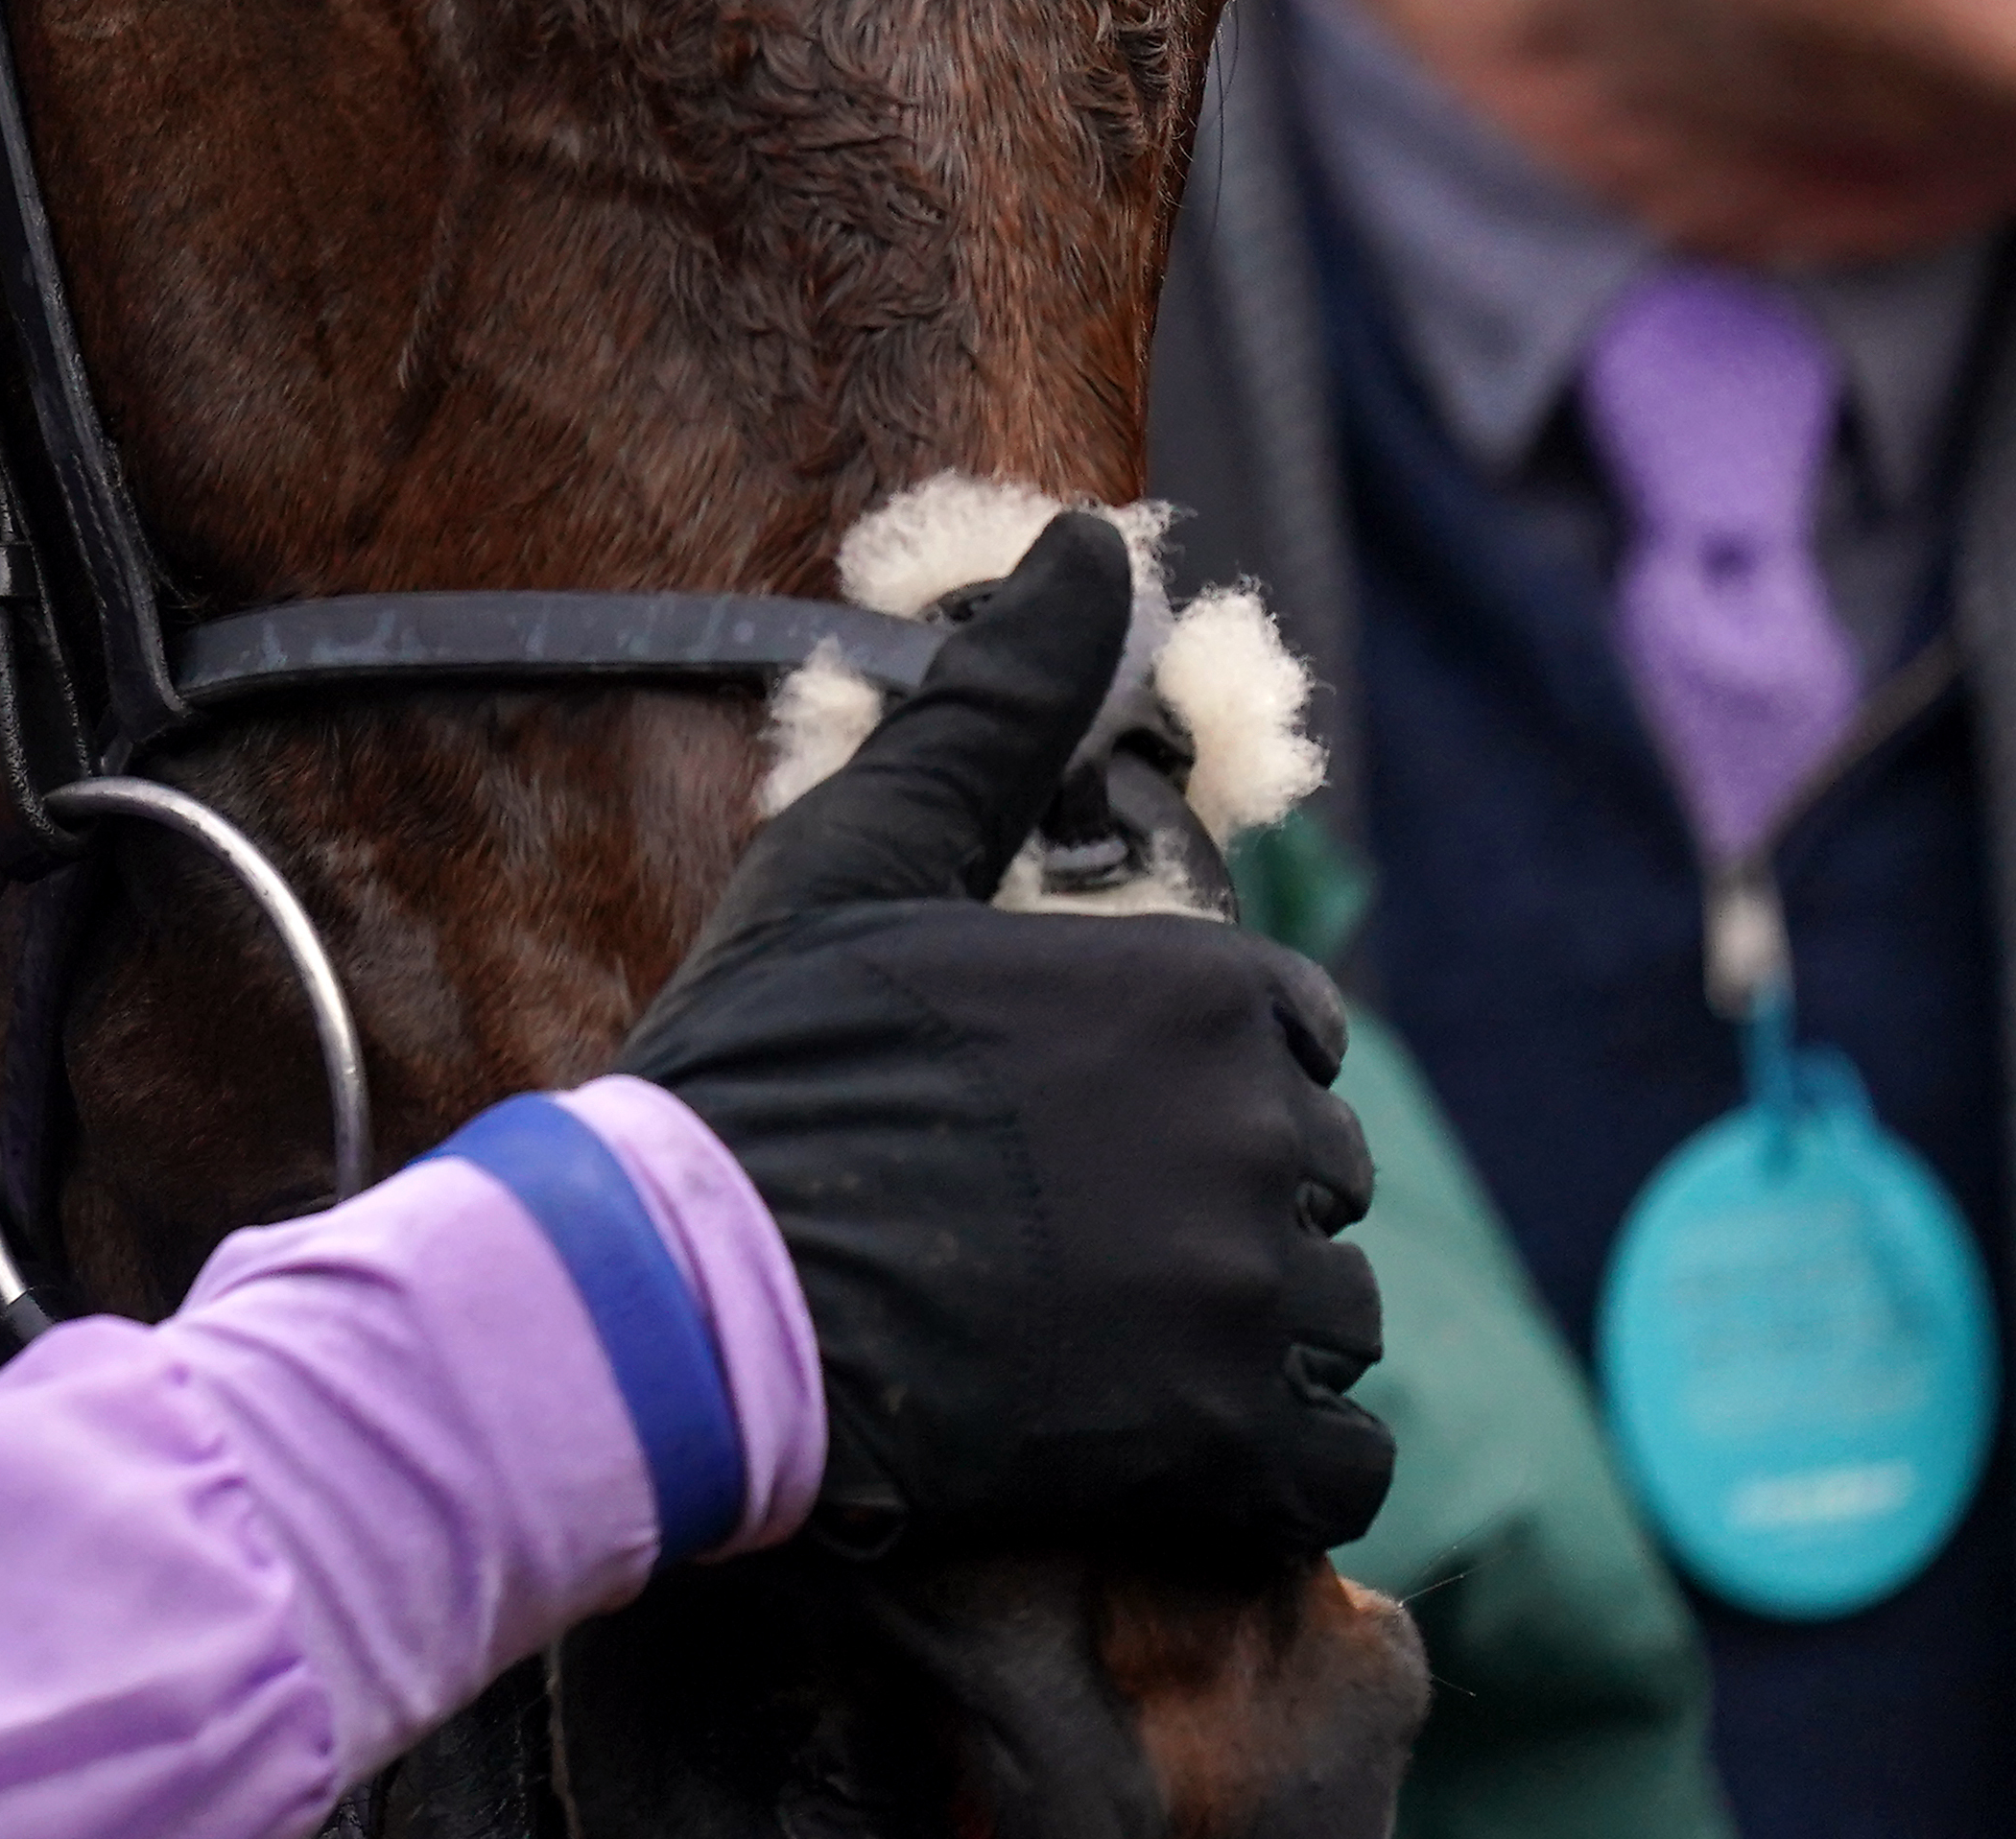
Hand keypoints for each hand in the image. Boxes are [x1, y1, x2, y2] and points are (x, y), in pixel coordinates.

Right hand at [621, 513, 1390, 1565]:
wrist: (680, 1302)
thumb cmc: (762, 1071)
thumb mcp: (860, 858)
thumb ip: (998, 707)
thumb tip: (1084, 540)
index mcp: (1196, 990)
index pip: (1288, 1036)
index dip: (1193, 1076)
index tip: (1083, 1120)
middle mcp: (1255, 1137)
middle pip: (1313, 1182)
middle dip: (1219, 1206)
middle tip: (1063, 1239)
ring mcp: (1252, 1304)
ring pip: (1331, 1325)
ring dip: (1240, 1340)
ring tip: (1089, 1344)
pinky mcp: (1230, 1453)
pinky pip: (1335, 1474)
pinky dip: (1267, 1471)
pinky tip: (1151, 1444)